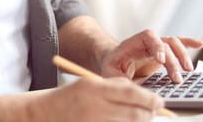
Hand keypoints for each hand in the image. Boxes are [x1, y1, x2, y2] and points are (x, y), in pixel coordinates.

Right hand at [29, 77, 163, 121]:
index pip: (131, 93)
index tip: (159, 101)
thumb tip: (144, 96)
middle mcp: (95, 108)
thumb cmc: (69, 97)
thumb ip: (115, 87)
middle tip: (155, 111)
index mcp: (94, 89)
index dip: (149, 98)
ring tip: (143, 117)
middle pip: (134, 114)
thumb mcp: (90, 84)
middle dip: (149, 114)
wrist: (43, 114)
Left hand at [99, 29, 202, 82]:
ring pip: (174, 44)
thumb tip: (133, 90)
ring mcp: (157, 47)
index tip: (160, 60)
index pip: (148, 37)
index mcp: (133, 43)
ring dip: (183, 55)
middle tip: (176, 78)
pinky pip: (178, 45)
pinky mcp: (164, 53)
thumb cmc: (111, 67)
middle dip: (172, 61)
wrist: (112, 61)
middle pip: (165, 44)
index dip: (156, 46)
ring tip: (188, 70)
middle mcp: (147, 43)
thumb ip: (121, 80)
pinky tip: (200, 44)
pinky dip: (189, 43)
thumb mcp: (110, 74)